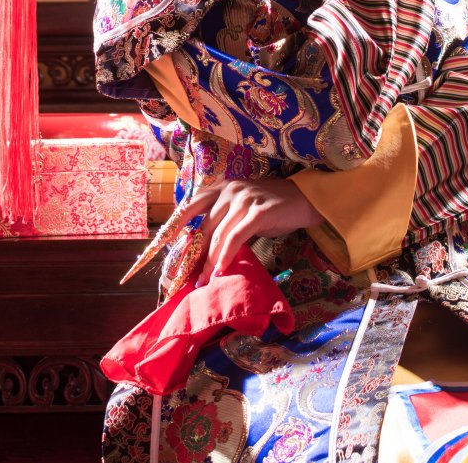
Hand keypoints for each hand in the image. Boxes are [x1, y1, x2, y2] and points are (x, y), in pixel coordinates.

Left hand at [181, 178, 321, 284]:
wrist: (304, 199)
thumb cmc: (273, 206)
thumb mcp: (244, 207)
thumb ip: (225, 219)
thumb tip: (205, 248)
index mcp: (221, 187)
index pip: (191, 205)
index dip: (176, 225)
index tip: (162, 245)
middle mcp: (229, 190)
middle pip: (203, 226)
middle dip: (195, 255)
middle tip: (189, 277)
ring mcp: (243, 199)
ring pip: (217, 234)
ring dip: (209, 261)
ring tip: (203, 281)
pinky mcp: (258, 212)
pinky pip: (235, 237)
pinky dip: (226, 256)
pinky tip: (221, 270)